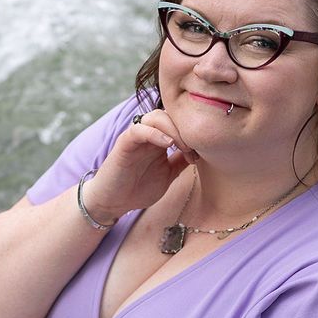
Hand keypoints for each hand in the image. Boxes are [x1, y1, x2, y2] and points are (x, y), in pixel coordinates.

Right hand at [83, 110, 198, 220]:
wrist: (113, 202)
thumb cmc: (138, 189)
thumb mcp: (168, 175)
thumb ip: (181, 161)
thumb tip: (202, 152)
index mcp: (160, 140)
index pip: (179, 122)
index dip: (193, 133)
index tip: (203, 152)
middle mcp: (149, 134)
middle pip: (170, 115)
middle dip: (185, 129)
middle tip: (194, 149)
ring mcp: (137, 137)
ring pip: (156, 116)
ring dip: (173, 128)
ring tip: (183, 147)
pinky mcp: (124, 143)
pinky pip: (139, 129)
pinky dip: (154, 132)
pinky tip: (167, 144)